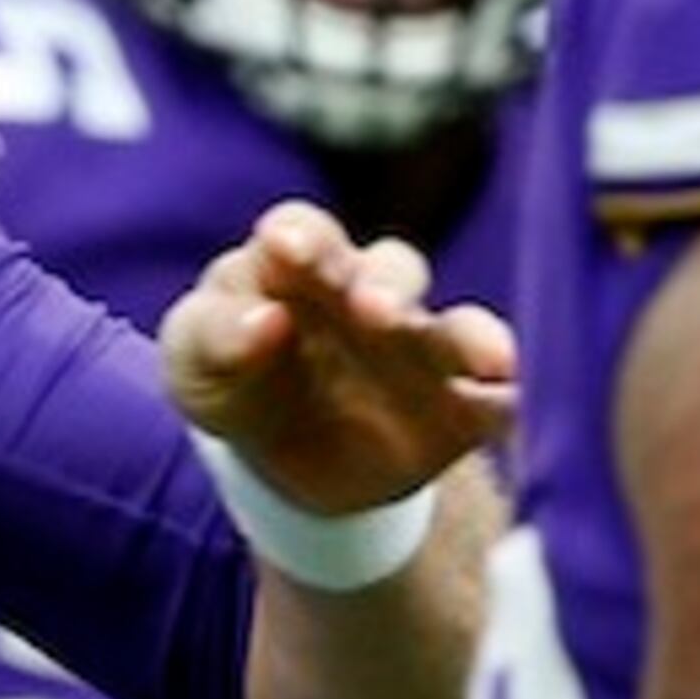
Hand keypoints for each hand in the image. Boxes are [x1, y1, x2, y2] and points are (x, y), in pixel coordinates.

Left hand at [161, 198, 514, 516]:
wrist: (281, 464)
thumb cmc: (231, 381)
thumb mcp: (196, 362)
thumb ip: (215, 336)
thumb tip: (263, 320)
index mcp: (294, 267)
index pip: (302, 234)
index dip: (300, 237)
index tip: (286, 247)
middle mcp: (368, 293)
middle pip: (390, 271)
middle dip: (385, 284)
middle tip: (373, 308)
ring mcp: (420, 349)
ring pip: (457, 328)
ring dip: (468, 337)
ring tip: (481, 357)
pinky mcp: (459, 408)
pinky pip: (494, 398)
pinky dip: (504, 396)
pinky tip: (503, 400)